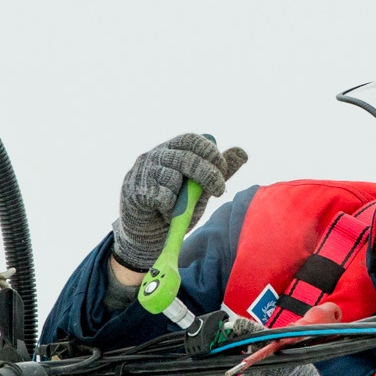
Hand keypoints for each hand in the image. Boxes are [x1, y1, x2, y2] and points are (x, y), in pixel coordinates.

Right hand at [112, 134, 248, 270]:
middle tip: (219, 191)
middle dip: (207, 173)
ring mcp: (141, 172)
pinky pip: (160, 197)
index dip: (210, 152)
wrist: (148, 235)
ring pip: (172, 178)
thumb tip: (243, 152)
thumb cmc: (175, 209)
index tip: (222, 170)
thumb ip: (218, 171)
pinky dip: (169, 209)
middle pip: (185, 156)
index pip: (192, 140)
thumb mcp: (201, 189)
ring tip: (179, 208)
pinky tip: (164, 214)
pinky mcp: (133, 190)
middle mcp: (155, 156)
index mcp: (172, 151)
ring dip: (183, 198)